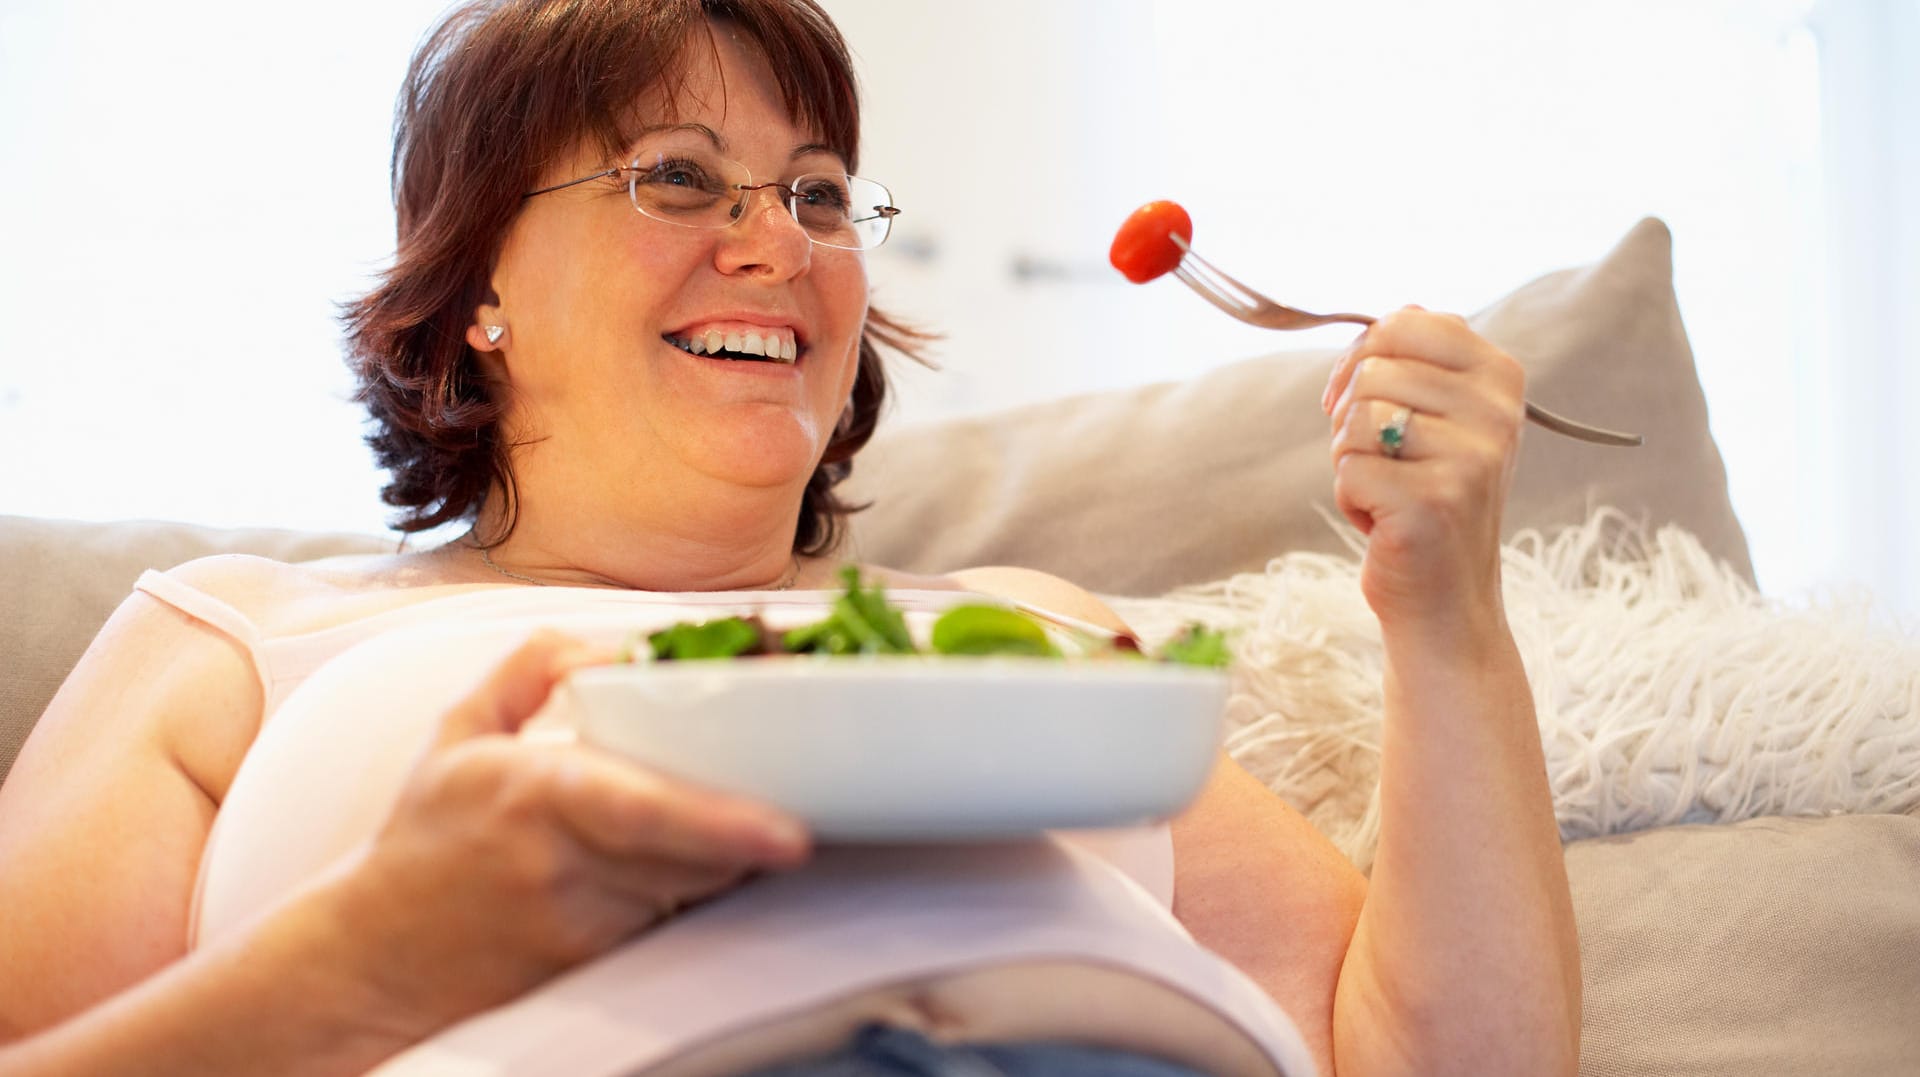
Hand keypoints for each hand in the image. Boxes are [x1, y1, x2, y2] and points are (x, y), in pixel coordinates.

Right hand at [316, 631, 811, 1031]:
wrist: (375, 958)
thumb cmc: (425, 838)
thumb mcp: (459, 731)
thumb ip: (532, 668)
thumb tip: (610, 649)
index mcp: (531, 794)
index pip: (643, 814)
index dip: (723, 824)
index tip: (790, 833)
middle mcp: (562, 867)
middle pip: (696, 852)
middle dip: (752, 825)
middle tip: (801, 796)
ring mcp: (583, 925)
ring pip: (696, 887)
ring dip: (732, 854)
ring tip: (748, 816)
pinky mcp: (597, 966)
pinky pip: (676, 919)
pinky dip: (699, 887)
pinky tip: (699, 861)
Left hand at [1321, 307, 1524, 632]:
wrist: (1446, 599)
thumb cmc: (1427, 500)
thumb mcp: (1439, 420)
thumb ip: (1420, 362)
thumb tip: (1397, 310)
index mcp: (1500, 377)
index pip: (1404, 321)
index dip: (1362, 357)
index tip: (1360, 397)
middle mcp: (1496, 413)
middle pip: (1372, 370)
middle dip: (1351, 418)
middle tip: (1381, 460)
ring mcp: (1469, 459)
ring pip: (1356, 419)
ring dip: (1350, 461)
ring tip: (1388, 492)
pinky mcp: (1432, 503)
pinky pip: (1349, 470)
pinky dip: (1351, 500)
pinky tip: (1385, 523)